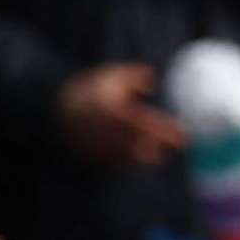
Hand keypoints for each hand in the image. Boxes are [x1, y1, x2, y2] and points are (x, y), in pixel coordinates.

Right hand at [57, 62, 190, 168]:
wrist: (55, 110)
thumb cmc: (89, 90)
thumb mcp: (112, 76)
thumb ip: (136, 77)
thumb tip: (154, 82)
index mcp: (121, 115)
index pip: (154, 129)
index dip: (172, 134)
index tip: (184, 135)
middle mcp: (115, 136)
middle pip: (148, 151)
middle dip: (163, 149)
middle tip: (176, 145)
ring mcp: (106, 149)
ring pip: (135, 160)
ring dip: (149, 156)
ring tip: (158, 149)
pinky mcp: (98, 158)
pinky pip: (121, 163)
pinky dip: (132, 160)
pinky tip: (138, 153)